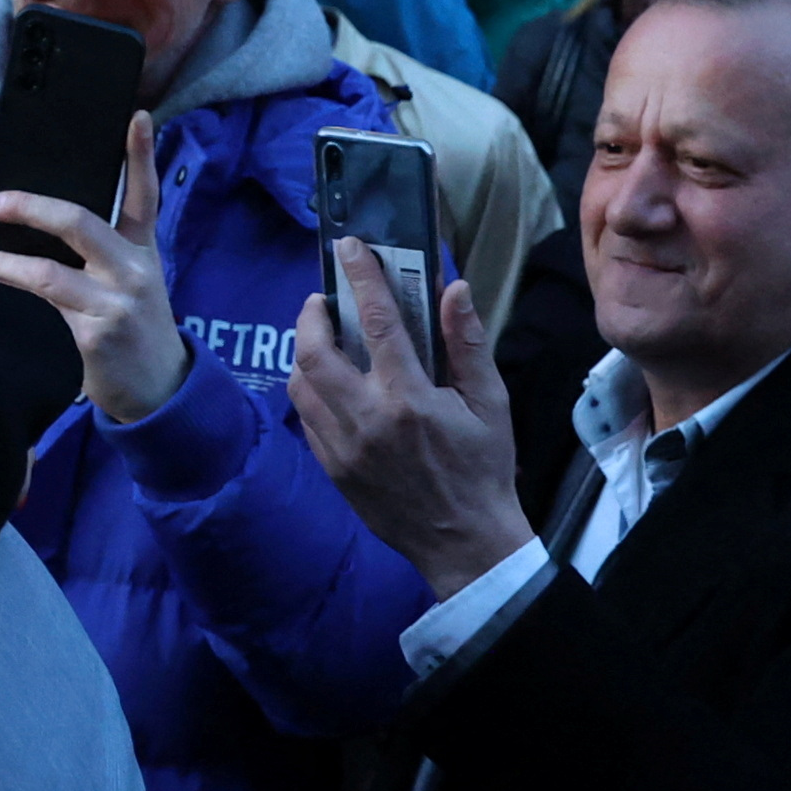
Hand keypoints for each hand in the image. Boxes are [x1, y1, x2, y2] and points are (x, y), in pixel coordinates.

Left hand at [0, 112, 191, 425]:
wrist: (160, 390)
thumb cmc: (136, 324)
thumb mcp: (135, 278)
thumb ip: (107, 246)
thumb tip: (47, 217)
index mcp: (141, 250)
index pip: (144, 195)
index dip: (140, 155)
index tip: (135, 117)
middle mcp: (132, 271)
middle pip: (80, 223)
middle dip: (31, 207)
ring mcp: (113, 304)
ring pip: (48, 274)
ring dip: (5, 266)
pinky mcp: (92, 338)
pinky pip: (40, 311)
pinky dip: (12, 301)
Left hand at [286, 240, 531, 595]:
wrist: (465, 543)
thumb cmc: (484, 469)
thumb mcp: (490, 404)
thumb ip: (467, 343)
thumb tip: (453, 287)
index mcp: (409, 398)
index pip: (376, 321)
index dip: (361, 277)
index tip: (349, 247)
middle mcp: (366, 419)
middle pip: (314, 351)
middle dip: (311, 314)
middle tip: (323, 301)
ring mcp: (342, 447)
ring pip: (300, 384)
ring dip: (304, 352)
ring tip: (322, 337)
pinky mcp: (332, 469)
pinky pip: (306, 418)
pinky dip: (310, 390)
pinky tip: (328, 382)